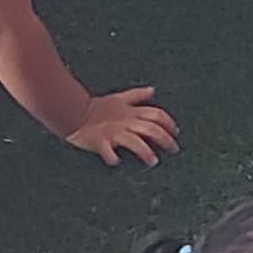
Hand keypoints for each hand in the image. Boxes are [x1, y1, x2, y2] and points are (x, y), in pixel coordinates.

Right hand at [66, 87, 180, 164]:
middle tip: (174, 149)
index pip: (156, 115)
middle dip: (165, 139)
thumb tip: (152, 90)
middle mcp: (125, 123)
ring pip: (134, 141)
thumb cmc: (98, 108)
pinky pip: (107, 151)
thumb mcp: (120, 98)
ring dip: (145, 151)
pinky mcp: (100, 142)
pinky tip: (117, 162)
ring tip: (153, 161)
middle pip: (151, 129)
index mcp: (131, 112)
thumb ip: (137, 96)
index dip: (169, 122)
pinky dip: (112, 157)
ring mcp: (113, 133)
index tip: (176, 132)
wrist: (75, 112)